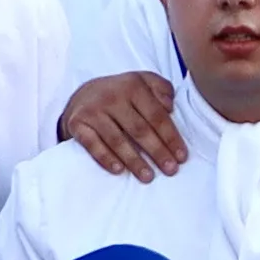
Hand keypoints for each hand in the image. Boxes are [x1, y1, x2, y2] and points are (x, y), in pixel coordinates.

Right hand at [61, 72, 189, 180]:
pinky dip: (105, 158)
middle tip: (170, 170)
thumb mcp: (143, 82)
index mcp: (133, 85)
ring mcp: (93, 110)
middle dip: (157, 152)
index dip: (171, 137)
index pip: (156, 115)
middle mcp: (112, 96)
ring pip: (117, 139)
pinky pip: (92, 144)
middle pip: (139, 129)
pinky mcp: (77, 123)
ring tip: (148, 177)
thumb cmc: (122, 94)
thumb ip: (161, 88)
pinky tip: (118, 170)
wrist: (83, 95)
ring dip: (134, 161)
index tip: (182, 157)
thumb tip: (170, 106)